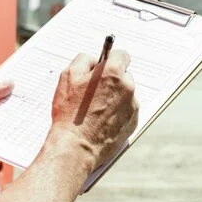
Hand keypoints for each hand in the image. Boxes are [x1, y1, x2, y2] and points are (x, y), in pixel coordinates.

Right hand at [48, 51, 139, 170]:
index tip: (104, 65)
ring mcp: (132, 106)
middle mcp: (128, 87)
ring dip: (115, 96)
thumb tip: (94, 60)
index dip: (111, 59)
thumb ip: (84, 60)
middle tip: (95, 90)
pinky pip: (127, 110)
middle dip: (112, 79)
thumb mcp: (68, 76)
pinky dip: (118, 112)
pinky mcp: (133, 122)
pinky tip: (102, 120)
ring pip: (126, 94)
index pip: (122, 55)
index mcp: (113, 73)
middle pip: (124, 75)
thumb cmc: (70, 113)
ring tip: (96, 109)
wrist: (75, 146)